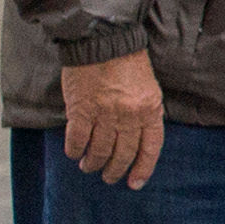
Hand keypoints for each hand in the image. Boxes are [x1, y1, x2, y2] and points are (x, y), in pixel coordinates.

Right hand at [59, 50, 165, 189]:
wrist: (103, 40)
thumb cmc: (128, 62)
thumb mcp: (149, 89)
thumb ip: (146, 114)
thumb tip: (139, 140)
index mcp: (150, 110)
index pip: (150, 148)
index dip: (143, 169)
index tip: (135, 183)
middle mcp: (129, 116)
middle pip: (123, 154)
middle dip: (115, 170)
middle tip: (108, 177)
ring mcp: (105, 114)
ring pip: (100, 150)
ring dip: (93, 163)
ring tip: (89, 166)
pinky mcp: (81, 109)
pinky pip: (77, 139)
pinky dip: (75, 150)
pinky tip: (74, 154)